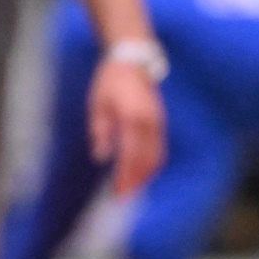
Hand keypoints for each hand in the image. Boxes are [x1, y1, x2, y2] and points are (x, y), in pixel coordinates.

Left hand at [88, 55, 164, 195]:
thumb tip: (101, 158)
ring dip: (145, 176)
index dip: (125, 178)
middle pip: (146, 162)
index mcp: (132, 118)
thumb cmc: (110, 81)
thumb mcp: (98, 104)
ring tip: (133, 189)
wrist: (132, 60)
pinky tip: (142, 173)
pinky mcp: (160, 123)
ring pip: (156, 158)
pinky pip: (159, 150)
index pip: (130, 157)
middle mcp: (149, 123)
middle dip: (136, 182)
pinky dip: (151, 165)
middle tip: (124, 199)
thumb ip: (101, 132)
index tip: (118, 194)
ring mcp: (158, 123)